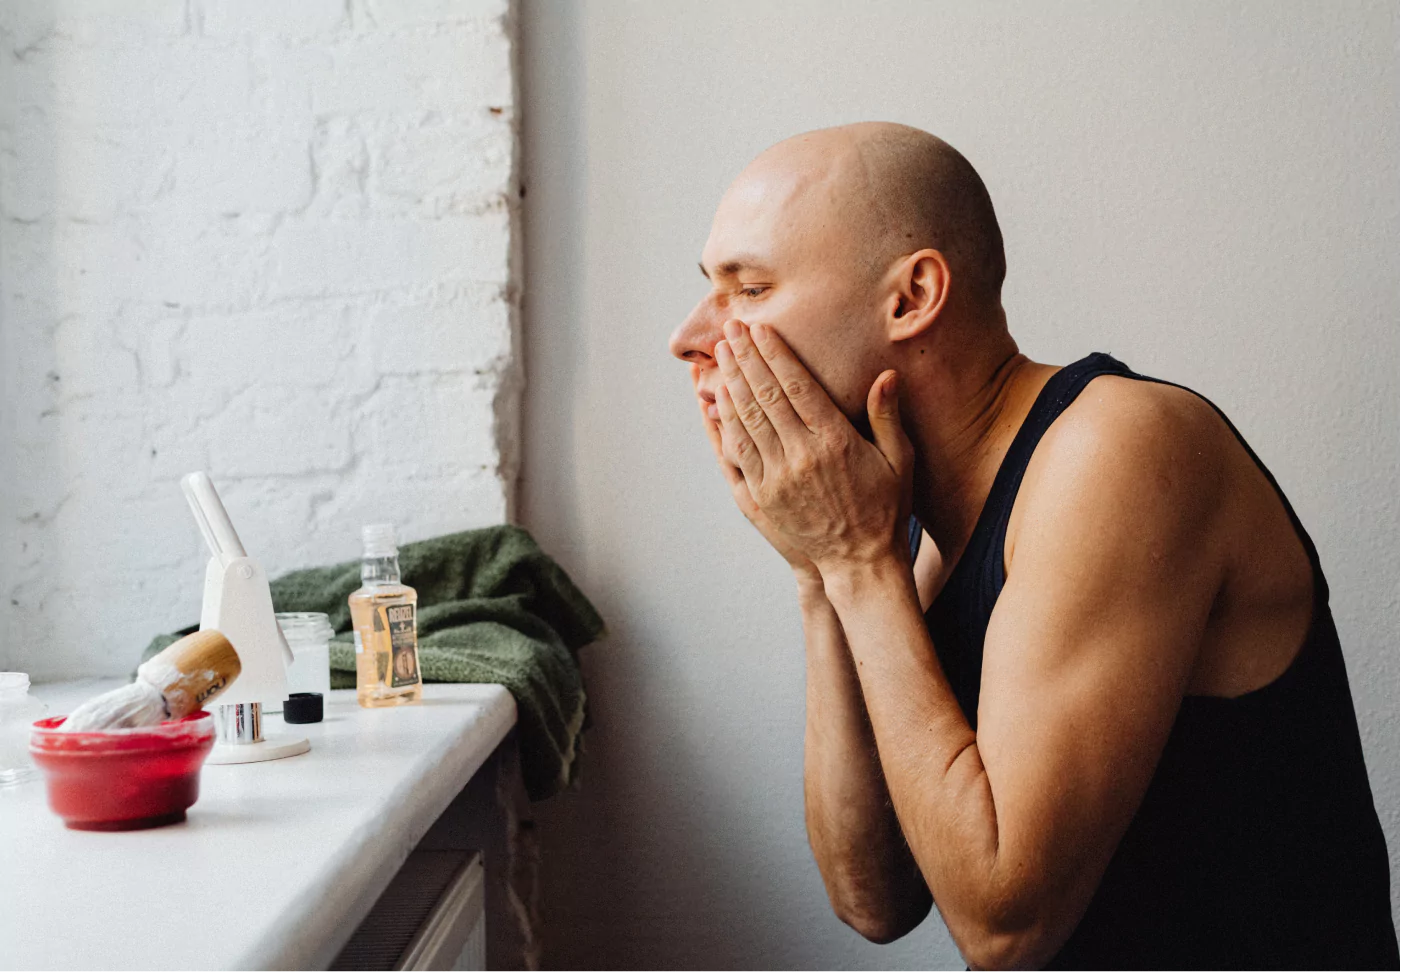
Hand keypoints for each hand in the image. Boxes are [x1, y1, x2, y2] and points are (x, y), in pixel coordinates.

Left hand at [712, 319, 912, 577]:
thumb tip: (886, 374)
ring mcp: (777, 477)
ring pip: (746, 419)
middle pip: (765, 396)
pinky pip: (737, 450)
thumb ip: (888, 416)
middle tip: (730, 328)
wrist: (858, 562)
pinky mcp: (761, 495)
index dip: (775, 354)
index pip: (797, 387)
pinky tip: (718, 398)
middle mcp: (801, 456)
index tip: (760, 329)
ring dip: (730, 382)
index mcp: (835, 442)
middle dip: (746, 358)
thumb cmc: (885, 508)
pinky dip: (725, 420)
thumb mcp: (899, 461)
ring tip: (721, 353)